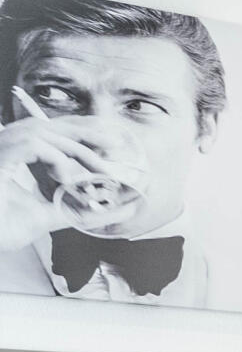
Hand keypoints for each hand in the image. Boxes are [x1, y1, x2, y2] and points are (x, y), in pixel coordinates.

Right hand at [0, 110, 117, 253]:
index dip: (75, 128)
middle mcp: (0, 147)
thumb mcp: (47, 217)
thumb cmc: (0, 228)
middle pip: (43, 123)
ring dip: (73, 147)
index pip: (44, 130)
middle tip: (113, 144)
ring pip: (39, 131)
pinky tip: (66, 178)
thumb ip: (79, 211)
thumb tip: (119, 209)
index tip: (105, 140)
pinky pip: (31, 145)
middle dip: (82, 130)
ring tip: (96, 169)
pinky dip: (55, 158)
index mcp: (8, 155)